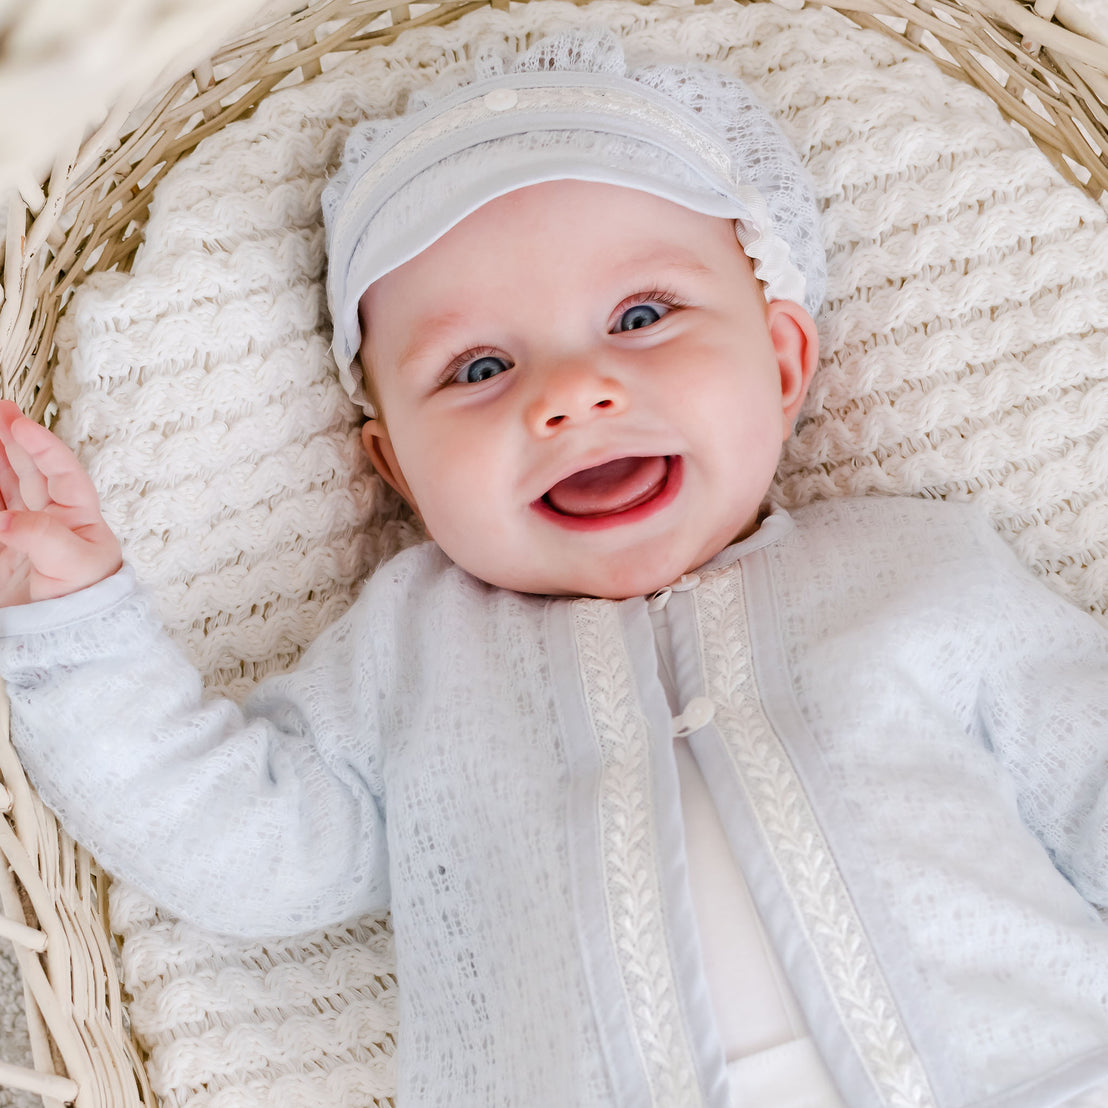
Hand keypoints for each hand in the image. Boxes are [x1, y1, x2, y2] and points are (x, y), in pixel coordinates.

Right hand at [0, 401, 122, 605]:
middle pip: (29, 467)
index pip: (62, 470)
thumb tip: (5, 519)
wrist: (69, 636)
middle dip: (12, 437)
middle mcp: (53, 516)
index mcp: (80, 515)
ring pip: (7, 482)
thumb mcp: (75, 567)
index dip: (41, 445)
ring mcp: (25, 527)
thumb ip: (42, 538)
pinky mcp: (4, 543)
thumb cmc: (86, 600)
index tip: (20, 424)